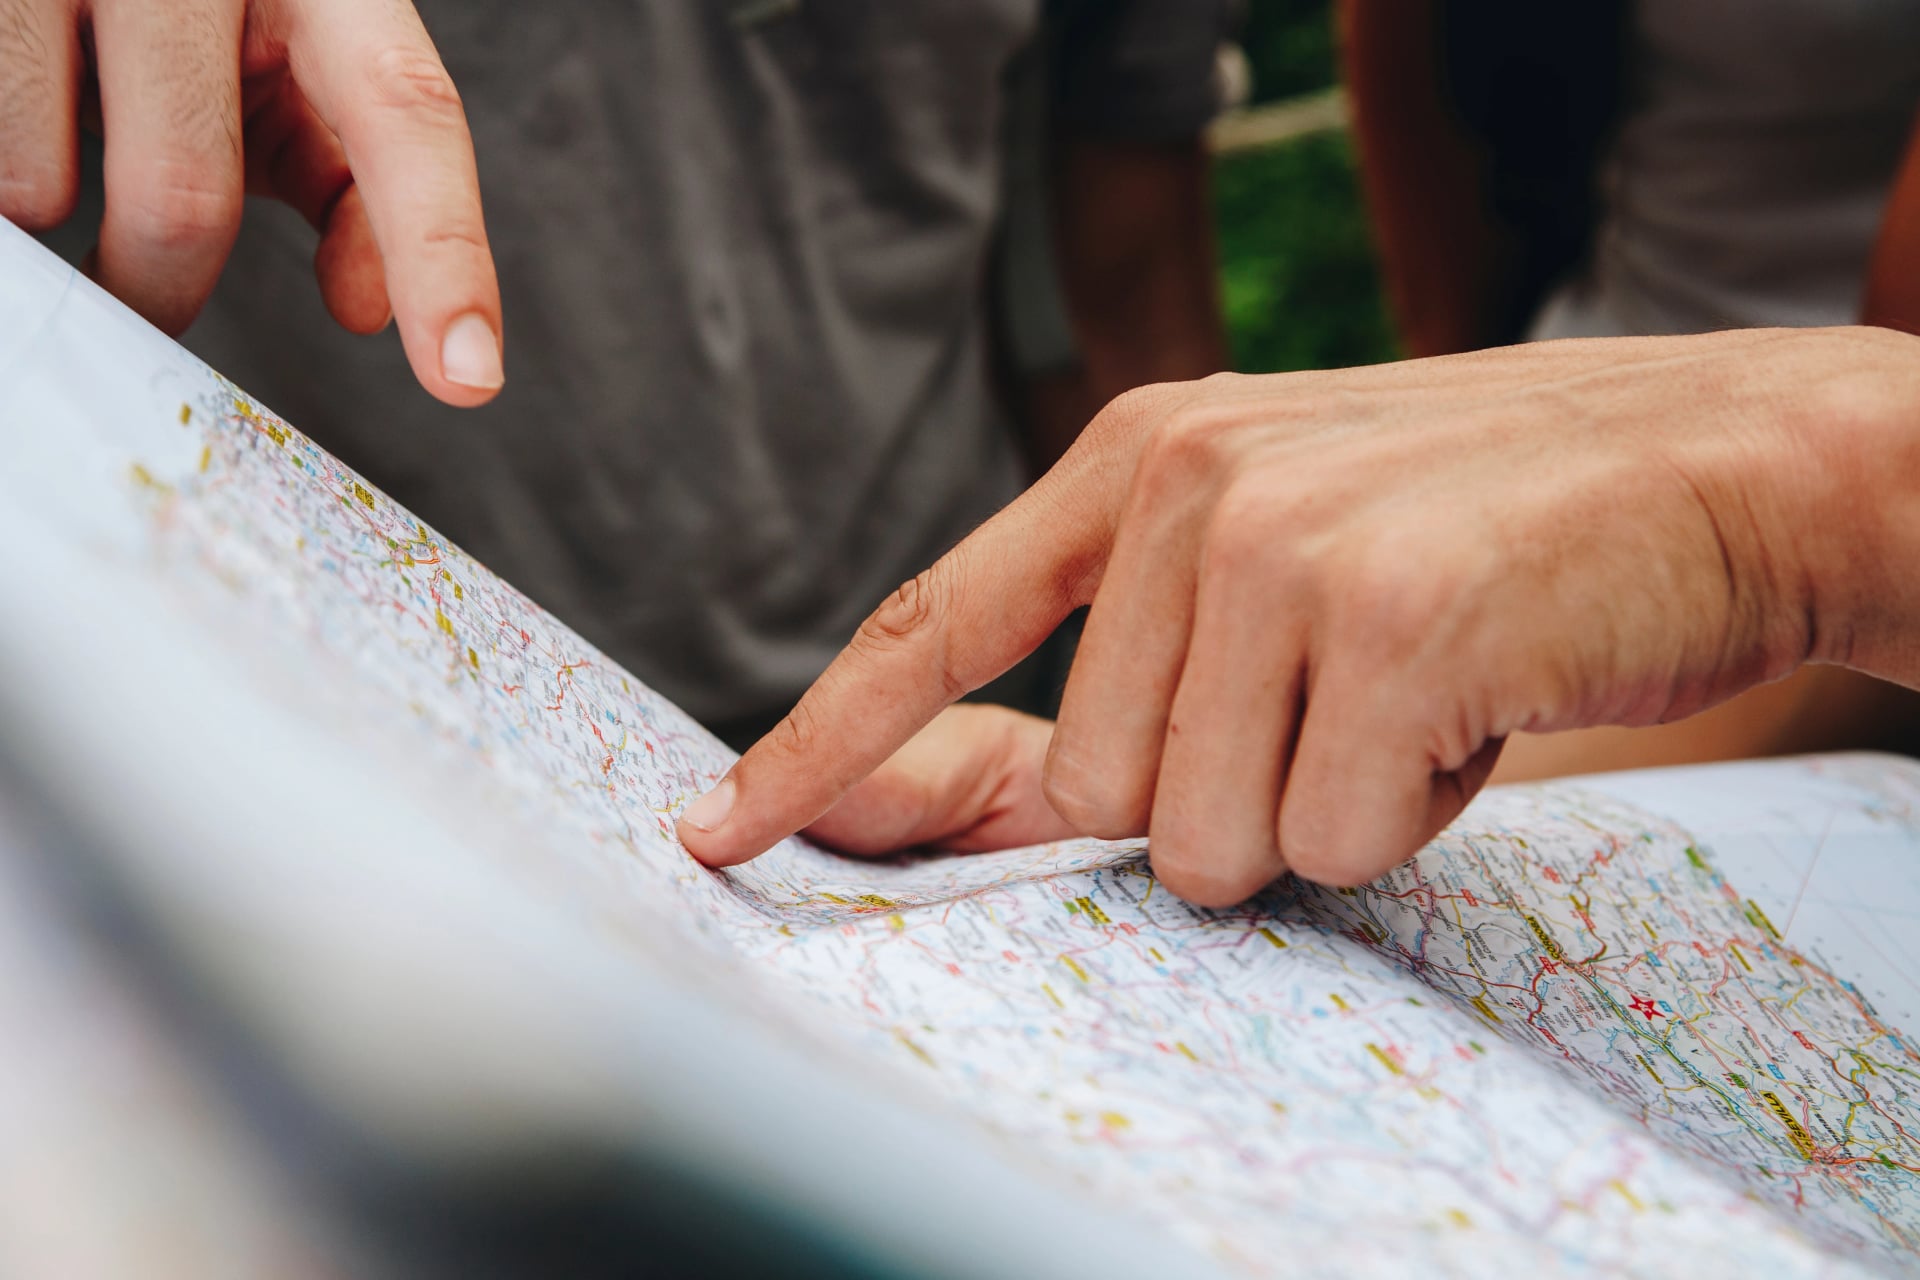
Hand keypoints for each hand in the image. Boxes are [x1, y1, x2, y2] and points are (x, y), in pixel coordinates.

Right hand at [0, 0, 501, 403]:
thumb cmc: (197, 12)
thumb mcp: (291, 73)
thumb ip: (349, 183)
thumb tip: (369, 310)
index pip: (406, 117)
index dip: (441, 253)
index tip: (468, 377)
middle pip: (185, 192)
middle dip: (159, 284)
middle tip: (143, 300)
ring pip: (44, 184)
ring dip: (49, 212)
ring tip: (58, 149)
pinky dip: (2, 173)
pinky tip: (18, 119)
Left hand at [679, 327, 1919, 902]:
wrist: (1718, 465)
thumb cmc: (1478, 535)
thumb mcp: (1271, 566)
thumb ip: (1104, 676)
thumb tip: (914, 794)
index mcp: (1136, 460)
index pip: (931, 619)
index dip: (816, 743)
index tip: (718, 833)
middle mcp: (1186, 486)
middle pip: (1092, 793)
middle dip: (1221, 798)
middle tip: (1346, 699)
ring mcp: (1281, 546)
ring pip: (1198, 840)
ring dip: (1317, 811)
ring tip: (1415, 694)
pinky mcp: (1386, 620)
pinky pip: (1328, 841)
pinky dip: (1409, 815)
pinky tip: (1476, 705)